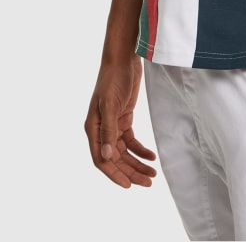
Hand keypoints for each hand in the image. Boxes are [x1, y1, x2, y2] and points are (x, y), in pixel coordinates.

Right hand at [84, 56, 156, 187]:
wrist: (123, 59)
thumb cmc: (113, 79)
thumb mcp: (110, 104)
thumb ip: (108, 131)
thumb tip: (106, 157)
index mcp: (93, 128)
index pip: (101, 159)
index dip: (114, 174)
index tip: (128, 186)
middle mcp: (101, 130)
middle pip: (115, 159)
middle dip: (130, 172)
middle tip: (148, 183)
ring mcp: (113, 125)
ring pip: (124, 152)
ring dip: (137, 163)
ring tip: (152, 174)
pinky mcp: (124, 119)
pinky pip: (131, 141)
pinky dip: (141, 150)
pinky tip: (151, 156)